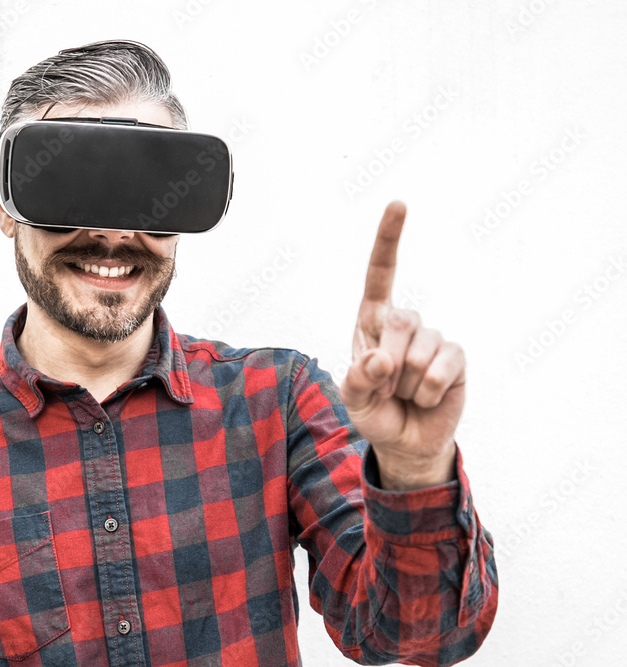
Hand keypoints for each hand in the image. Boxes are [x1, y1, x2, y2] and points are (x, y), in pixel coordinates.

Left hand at [340, 201, 464, 489]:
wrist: (405, 442)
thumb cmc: (374, 412)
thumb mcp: (352, 399)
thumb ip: (357, 379)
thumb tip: (381, 358)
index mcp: (372, 322)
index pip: (381, 274)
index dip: (389, 239)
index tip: (399, 204)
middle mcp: (405, 323)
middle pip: (400, 321)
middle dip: (388, 364)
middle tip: (386, 387)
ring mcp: (433, 339)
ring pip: (420, 351)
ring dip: (407, 384)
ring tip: (405, 395)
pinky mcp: (456, 358)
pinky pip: (443, 367)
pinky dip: (430, 390)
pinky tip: (427, 398)